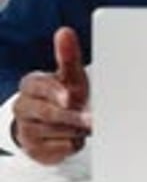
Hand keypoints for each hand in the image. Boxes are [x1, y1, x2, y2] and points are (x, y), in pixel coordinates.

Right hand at [13, 27, 91, 164]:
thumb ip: (67, 55)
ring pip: (54, 132)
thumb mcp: (68, 75)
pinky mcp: (34, 149)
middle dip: (71, 116)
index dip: (56, 93)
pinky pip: (56, 149)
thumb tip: (65, 31)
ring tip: (85, 125)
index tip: (69, 97)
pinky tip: (75, 137)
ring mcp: (26, 129)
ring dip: (74, 130)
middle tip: (89, 120)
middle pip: (48, 113)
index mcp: (30, 84)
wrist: (54, 124)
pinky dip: (70, 144)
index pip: (40, 87)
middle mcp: (23, 107)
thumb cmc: (64, 94)